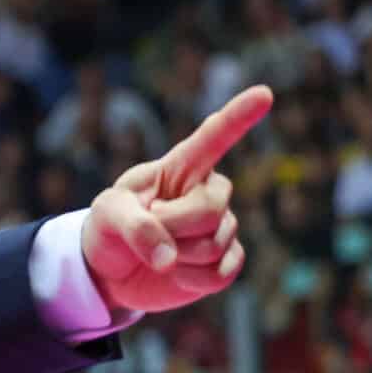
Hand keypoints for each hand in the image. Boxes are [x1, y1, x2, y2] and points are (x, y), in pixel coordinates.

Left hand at [80, 85, 272, 313]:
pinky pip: (220, 273)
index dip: (238, 116)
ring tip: (158, 250)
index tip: (264, 93)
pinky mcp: (226, 261)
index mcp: (181, 168)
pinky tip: (175, 272)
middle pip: (210, 209)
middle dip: (171, 226)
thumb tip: (169, 259)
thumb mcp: (107, 216)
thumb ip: (135, 228)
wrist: (111, 270)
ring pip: (213, 245)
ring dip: (176, 256)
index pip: (213, 138)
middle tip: (147, 228)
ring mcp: (223, 226)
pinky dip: (190, 280)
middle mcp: (209, 191)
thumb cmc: (109, 228)